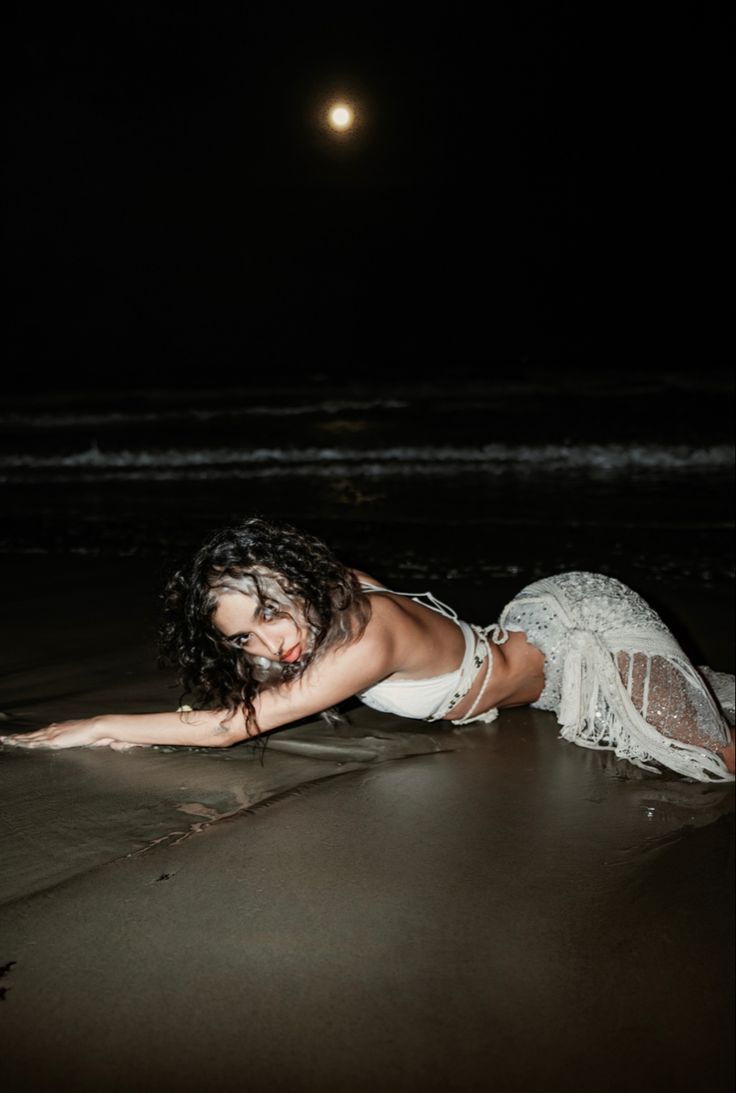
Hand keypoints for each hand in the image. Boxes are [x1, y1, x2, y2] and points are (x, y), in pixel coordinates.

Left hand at [0, 717, 130, 750]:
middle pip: (34, 734)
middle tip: (6, 738)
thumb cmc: (104, 734)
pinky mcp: (53, 739)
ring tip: (5, 741)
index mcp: (65, 730)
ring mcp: (54, 733)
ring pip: (31, 736)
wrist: (103, 727)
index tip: (25, 737)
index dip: (35, 735)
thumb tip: (115, 745)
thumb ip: (103, 742)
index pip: (46, 733)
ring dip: (17, 739)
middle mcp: (57, 729)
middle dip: (19, 737)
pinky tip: (15, 743)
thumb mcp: (100, 740)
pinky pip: (35, 741)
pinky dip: (23, 742)